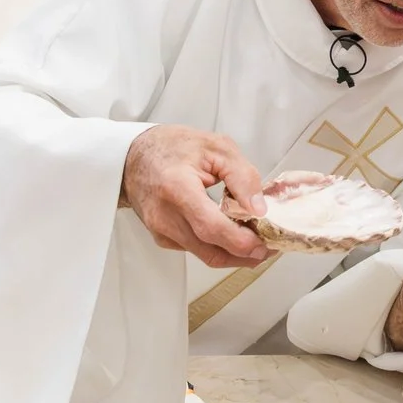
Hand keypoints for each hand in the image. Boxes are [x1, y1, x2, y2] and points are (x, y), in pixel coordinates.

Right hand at [119, 125, 269, 269]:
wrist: (133, 157)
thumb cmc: (171, 147)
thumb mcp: (216, 147)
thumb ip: (242, 176)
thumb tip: (259, 208)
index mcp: (177, 188)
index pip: (211, 227)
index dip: (240, 241)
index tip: (264, 242)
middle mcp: (165, 216)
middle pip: (211, 251)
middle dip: (245, 255)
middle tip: (269, 247)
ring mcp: (161, 231)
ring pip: (206, 256)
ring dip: (234, 254)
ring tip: (256, 241)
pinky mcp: (163, 238)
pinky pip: (196, 250)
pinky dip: (218, 247)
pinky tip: (232, 234)